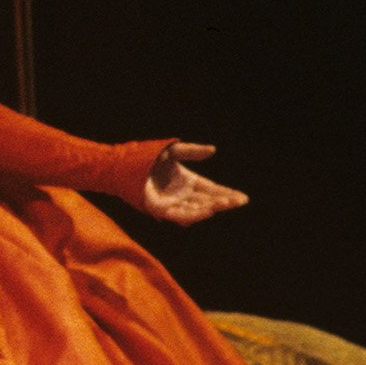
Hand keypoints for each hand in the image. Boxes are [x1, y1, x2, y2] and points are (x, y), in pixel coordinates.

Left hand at [133, 142, 248, 224]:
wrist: (122, 163)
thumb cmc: (146, 156)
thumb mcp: (173, 151)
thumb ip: (192, 151)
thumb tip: (213, 150)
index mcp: (188, 181)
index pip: (212, 190)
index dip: (227, 194)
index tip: (242, 198)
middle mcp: (182, 194)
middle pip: (208, 201)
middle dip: (224, 202)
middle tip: (239, 201)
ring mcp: (172, 202)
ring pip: (197, 209)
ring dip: (211, 208)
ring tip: (225, 204)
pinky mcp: (160, 209)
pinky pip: (179, 214)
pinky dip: (194, 214)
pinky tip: (207, 212)